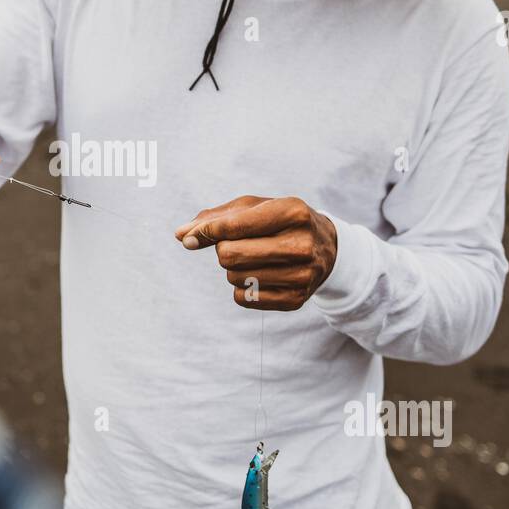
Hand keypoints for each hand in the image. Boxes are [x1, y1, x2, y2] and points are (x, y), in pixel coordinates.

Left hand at [175, 195, 337, 310]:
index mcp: (293, 212)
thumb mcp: (254, 208)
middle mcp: (302, 244)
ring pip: (234, 277)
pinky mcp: (296, 300)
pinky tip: (261, 276)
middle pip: (229, 255)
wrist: (326, 249)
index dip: (207, 231)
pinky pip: (244, 299)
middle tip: (237, 244)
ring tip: (254, 259)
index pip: (235, 226)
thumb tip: (182, 236)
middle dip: (223, 249)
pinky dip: (242, 288)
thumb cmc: (280, 222)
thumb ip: (215, 218)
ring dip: (233, 269)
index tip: (191, 237)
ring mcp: (302, 275)